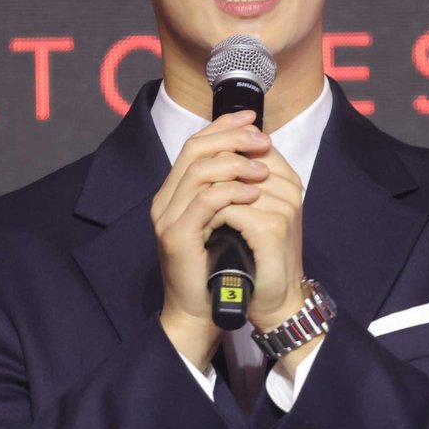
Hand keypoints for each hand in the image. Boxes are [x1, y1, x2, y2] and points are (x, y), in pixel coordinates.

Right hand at [151, 110, 304, 367]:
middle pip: (195, 149)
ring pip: (198, 170)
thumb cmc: (219, 267)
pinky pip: (204, 201)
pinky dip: (230, 191)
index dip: (223, 126)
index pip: (196, 144)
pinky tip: (252, 193)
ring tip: (262, 169)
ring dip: (234, 163)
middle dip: (231, 137)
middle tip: (262, 139)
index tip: (253, 118)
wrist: (200, 310)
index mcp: (175, 192)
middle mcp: (165, 199)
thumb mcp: (227, 220)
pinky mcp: (176, 235)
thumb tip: (258, 155)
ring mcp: (167, 217)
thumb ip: (231, 189)